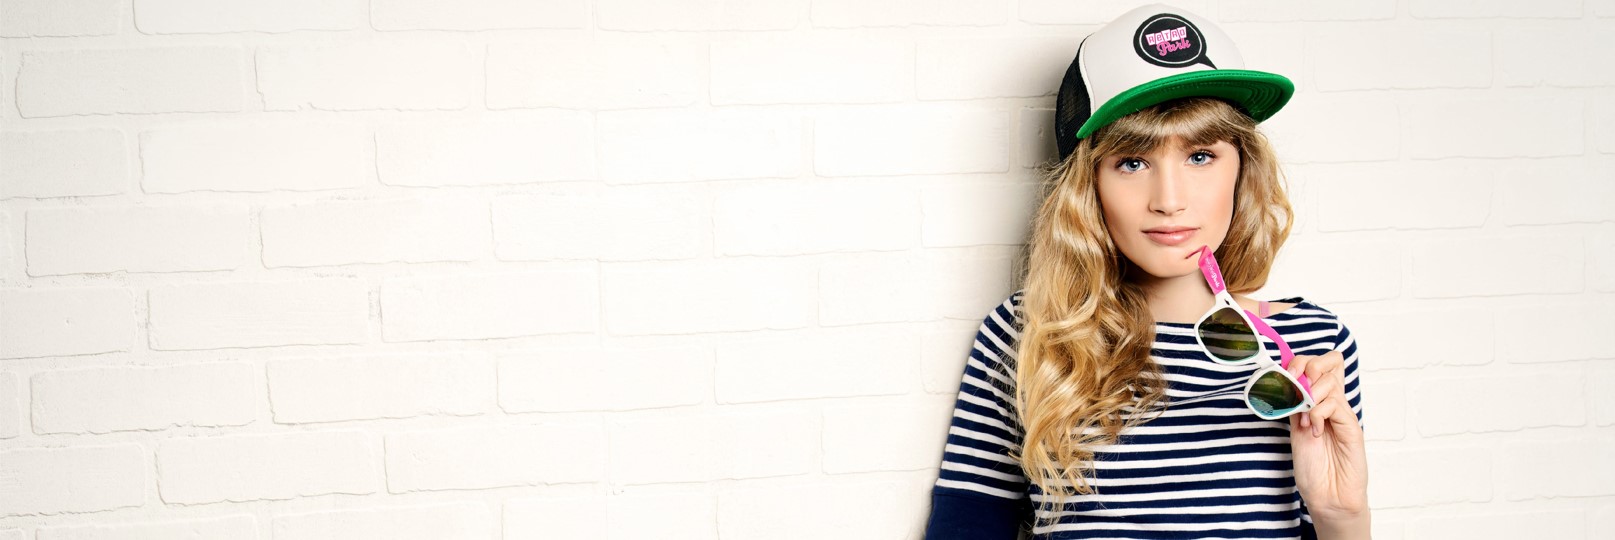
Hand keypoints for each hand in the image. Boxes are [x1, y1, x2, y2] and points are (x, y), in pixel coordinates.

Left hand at [1285, 350, 1369, 536]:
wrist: (1328, 496)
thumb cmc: (1313, 467)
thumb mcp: (1295, 429)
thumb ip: (1294, 405)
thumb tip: (1283, 381)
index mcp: (1320, 401)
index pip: (1321, 362)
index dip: (1302, 361)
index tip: (1286, 376)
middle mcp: (1334, 403)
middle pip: (1330, 361)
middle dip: (1307, 367)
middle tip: (1296, 388)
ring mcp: (1344, 414)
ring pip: (1329, 381)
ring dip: (1308, 398)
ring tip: (1304, 422)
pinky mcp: (1352, 428)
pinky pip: (1334, 405)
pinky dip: (1317, 414)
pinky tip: (1314, 432)